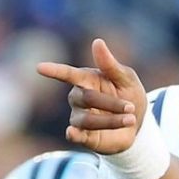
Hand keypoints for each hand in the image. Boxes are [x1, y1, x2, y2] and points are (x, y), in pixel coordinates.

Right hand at [37, 39, 145, 154]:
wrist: (138, 126)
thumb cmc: (129, 95)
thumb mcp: (127, 79)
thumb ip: (110, 64)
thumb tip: (97, 42)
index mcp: (86, 79)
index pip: (68, 74)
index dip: (55, 71)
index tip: (40, 67)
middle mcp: (78, 98)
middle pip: (87, 98)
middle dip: (112, 103)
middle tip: (131, 107)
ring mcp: (79, 117)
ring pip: (88, 119)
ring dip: (111, 120)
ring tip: (131, 119)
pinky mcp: (84, 136)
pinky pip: (75, 135)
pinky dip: (73, 134)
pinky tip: (72, 133)